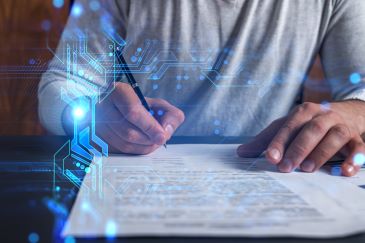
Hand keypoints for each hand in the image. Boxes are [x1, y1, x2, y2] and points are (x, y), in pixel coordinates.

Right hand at [95, 83, 184, 153]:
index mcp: (118, 92)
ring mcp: (96, 124)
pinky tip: (142, 145)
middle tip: (159, 139)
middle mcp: (102, 107)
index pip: (133, 113)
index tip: (162, 136)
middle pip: (128, 132)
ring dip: (143, 147)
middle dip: (149, 139)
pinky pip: (118, 151)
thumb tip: (166, 131)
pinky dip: (135, 151)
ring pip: (123, 144)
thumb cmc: (139, 106)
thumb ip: (169, 114)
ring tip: (152, 142)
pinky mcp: (96, 138)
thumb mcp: (156, 103)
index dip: (150, 127)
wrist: (115, 108)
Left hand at [237, 101, 364, 175]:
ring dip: (320, 154)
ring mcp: (341, 126)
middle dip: (297, 150)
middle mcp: (322, 116)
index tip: (270, 157)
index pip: (288, 127)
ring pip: (333, 137)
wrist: (345, 114)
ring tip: (307, 170)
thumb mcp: (286, 128)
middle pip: (310, 131)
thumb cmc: (308, 125)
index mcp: (302, 112)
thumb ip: (266, 140)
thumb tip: (240, 152)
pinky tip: (344, 172)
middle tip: (285, 168)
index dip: (278, 142)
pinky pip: (358, 148)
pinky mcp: (355, 138)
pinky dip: (353, 159)